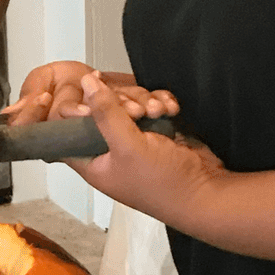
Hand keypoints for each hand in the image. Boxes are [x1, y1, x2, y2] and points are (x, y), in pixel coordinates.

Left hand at [65, 72, 222, 227]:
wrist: (208, 192)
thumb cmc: (162, 181)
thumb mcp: (128, 147)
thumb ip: (105, 114)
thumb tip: (86, 82)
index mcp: (93, 161)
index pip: (66, 132)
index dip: (72, 110)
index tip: (87, 92)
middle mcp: (110, 149)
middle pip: (101, 110)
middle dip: (122, 102)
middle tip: (139, 111)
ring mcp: (134, 139)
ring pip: (129, 104)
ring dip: (146, 101)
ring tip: (160, 111)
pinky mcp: (157, 130)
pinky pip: (151, 105)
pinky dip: (161, 103)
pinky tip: (172, 109)